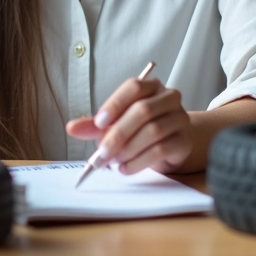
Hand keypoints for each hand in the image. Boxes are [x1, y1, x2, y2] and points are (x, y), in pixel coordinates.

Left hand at [66, 75, 192, 174]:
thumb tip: (72, 128)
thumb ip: (94, 126)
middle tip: (101, 153)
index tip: (99, 123)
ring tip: (114, 161)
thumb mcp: (115, 124)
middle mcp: (168, 98)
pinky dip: (139, 161)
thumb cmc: (140, 129)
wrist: (169, 144)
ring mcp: (180, 118)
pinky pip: (161, 149)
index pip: (134, 87)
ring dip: (128, 149)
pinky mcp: (184, 141)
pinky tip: (126, 168)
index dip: (115, 104)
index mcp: (150, 87)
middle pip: (143, 111)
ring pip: (153, 131)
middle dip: (118, 134)